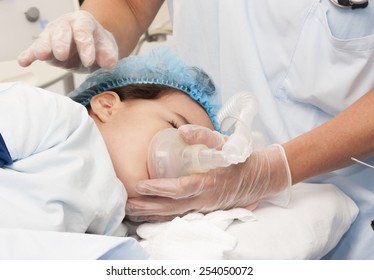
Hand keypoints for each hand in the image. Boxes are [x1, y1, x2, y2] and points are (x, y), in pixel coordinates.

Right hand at [18, 11, 117, 72]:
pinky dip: (28, 55)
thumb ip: (108, 54)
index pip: (83, 31)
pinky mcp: (45, 47)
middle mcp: (66, 25)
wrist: (90, 46)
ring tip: (41, 56)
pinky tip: (23, 62)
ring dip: (43, 47)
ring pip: (46, 38)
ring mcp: (53, 35)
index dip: (86, 46)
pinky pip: (34, 49)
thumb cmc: (97, 44)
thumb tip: (109, 63)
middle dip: (61, 43)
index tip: (89, 61)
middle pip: (61, 31)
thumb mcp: (107, 48)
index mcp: (84, 22)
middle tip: (62, 55)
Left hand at [126, 125, 291, 221]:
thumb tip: (182, 131)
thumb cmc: (239, 159)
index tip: (140, 185)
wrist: (259, 177)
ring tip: (132, 212)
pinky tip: (150, 217)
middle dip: (148, 207)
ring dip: (152, 215)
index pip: (179, 189)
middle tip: (127, 204)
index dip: (159, 189)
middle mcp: (204, 199)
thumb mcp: (224, 142)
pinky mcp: (205, 210)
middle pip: (172, 207)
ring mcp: (204, 207)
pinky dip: (164, 217)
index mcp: (208, 182)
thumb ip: (204, 135)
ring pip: (175, 215)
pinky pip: (181, 216)